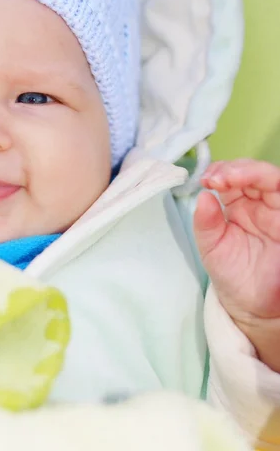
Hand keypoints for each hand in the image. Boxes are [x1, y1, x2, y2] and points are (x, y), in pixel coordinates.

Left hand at [194, 159, 279, 371]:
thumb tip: (202, 196)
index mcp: (237, 205)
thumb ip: (206, 223)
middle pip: (252, 173)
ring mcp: (276, 211)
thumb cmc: (232, 274)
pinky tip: (254, 186)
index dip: (220, 172)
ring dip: (252, 172)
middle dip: (235, 169)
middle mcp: (258, 203)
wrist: (254, 307)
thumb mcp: (211, 247)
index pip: (230, 177)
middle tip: (217, 178)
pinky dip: (271, 184)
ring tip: (230, 178)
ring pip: (271, 179)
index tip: (206, 180)